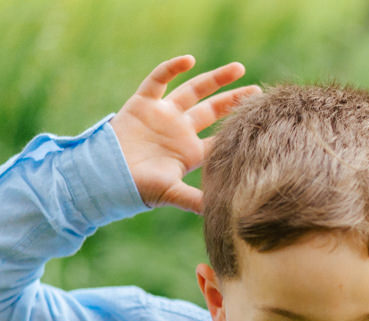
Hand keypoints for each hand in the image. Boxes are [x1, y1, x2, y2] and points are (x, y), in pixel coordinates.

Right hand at [110, 56, 259, 211]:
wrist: (105, 177)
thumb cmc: (139, 189)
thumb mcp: (172, 193)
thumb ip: (196, 200)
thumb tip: (222, 212)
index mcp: (190, 152)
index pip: (221, 138)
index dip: (240, 128)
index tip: (263, 119)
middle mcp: (179, 131)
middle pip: (213, 111)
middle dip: (234, 101)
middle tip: (257, 91)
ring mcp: (162, 115)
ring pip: (192, 91)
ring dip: (215, 79)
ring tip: (239, 68)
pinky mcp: (142, 103)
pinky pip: (158, 80)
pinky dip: (171, 68)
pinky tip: (189, 60)